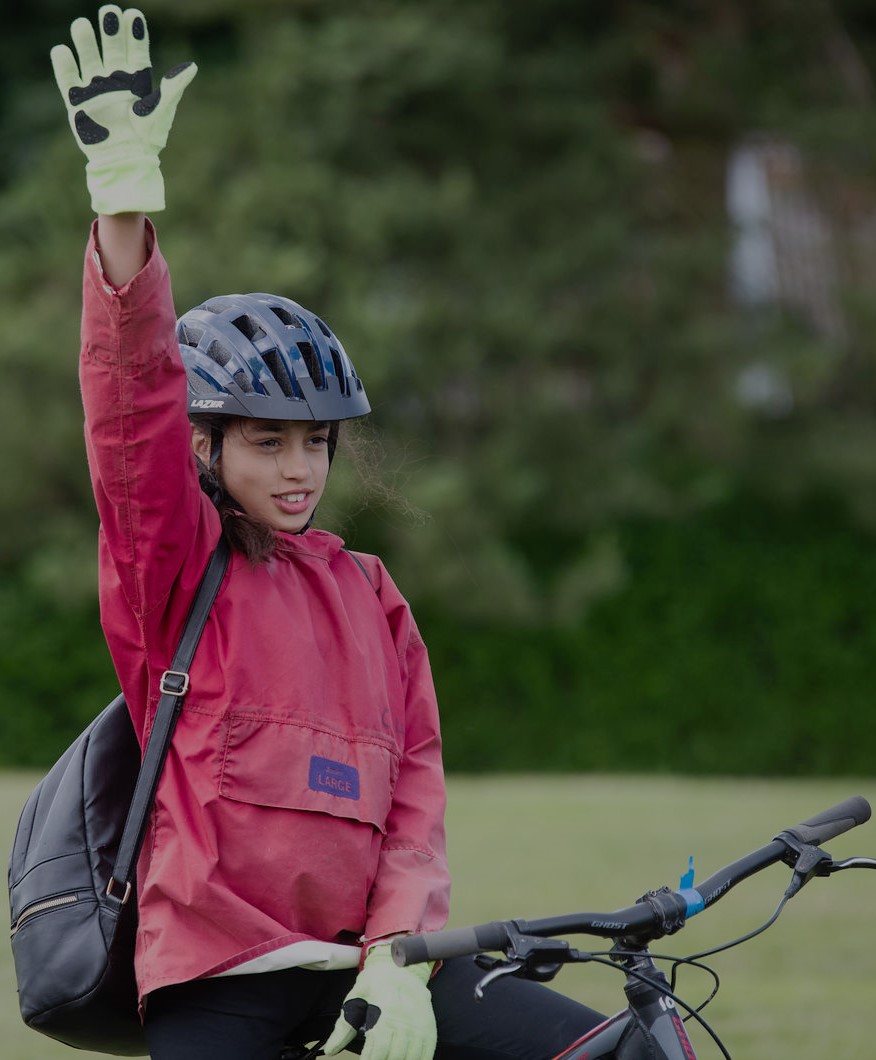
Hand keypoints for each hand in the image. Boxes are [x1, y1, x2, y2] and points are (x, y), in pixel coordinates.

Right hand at [50, 4, 196, 213]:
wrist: (126, 161)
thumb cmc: (147, 139)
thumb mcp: (161, 111)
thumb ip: (173, 87)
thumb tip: (192, 66)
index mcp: (137, 81)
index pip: (134, 50)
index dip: (133, 33)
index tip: (132, 14)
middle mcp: (115, 80)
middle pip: (111, 49)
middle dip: (109, 31)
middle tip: (108, 11)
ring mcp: (95, 89)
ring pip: (88, 59)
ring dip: (85, 42)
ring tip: (82, 25)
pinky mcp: (77, 101)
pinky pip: (68, 79)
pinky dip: (64, 65)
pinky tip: (63, 50)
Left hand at [323, 946, 436, 1059]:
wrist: (402, 967)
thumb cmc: (375, 983)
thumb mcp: (356, 998)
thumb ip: (343, 1027)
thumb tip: (330, 1050)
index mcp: (386, 1009)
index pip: (379, 1047)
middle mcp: (406, 1018)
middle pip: (394, 1056)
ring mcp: (421, 1024)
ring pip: (410, 1058)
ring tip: (386, 1059)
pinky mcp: (429, 1028)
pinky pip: (426, 1054)